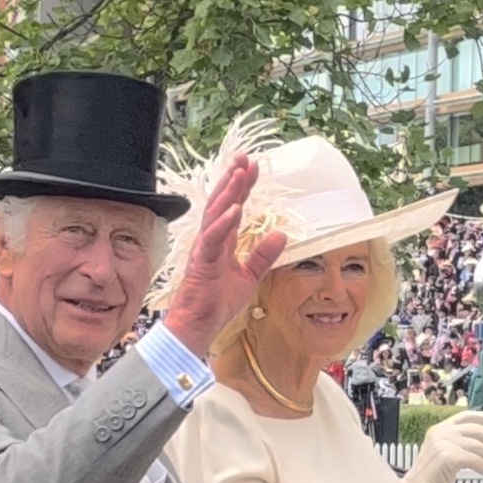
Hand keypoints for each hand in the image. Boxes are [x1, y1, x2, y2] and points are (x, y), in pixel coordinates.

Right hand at [164, 153, 287, 355]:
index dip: (243, 186)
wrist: (200, 325)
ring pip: (215, 214)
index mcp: (222, 241)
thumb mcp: (249, 276)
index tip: (253, 166)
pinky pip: (213, 239)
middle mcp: (211, 240)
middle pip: (222, 203)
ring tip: (238, 173)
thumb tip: (281, 234)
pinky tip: (234, 209)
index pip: (234, 207)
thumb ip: (263, 255)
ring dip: (228, 193)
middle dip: (233, 179)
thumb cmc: (217, 301)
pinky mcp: (203, 263)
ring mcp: (205, 249)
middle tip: (244, 158)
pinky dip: (223, 223)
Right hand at [373, 411, 482, 482]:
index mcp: (440, 428)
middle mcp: (440, 433)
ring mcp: (441, 445)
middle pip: (476, 429)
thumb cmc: (432, 477)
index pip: (468, 416)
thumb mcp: (448, 454)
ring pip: (476, 444)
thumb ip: (463, 445)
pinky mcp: (444, 458)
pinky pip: (471, 458)